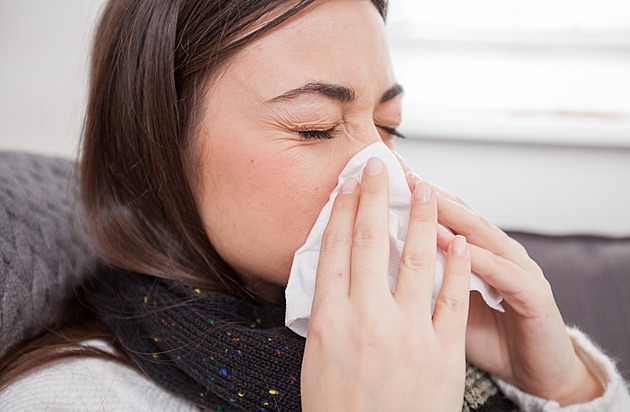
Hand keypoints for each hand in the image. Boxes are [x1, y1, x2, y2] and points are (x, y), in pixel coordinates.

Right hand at [301, 158, 470, 410]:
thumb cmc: (339, 411)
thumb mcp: (316, 359)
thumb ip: (326, 314)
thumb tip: (333, 275)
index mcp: (329, 320)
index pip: (335, 250)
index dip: (342, 211)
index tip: (349, 185)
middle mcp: (366, 319)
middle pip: (369, 244)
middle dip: (375, 199)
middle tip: (379, 168)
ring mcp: (406, 334)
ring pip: (414, 261)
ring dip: (420, 219)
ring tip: (424, 189)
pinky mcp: (441, 353)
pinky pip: (451, 299)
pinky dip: (456, 267)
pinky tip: (458, 241)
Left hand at [395, 157, 603, 405]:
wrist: (538, 377)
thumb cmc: (488, 339)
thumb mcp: (446, 307)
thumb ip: (424, 282)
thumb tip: (380, 265)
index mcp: (479, 255)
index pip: (446, 218)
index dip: (418, 198)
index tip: (389, 179)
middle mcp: (500, 255)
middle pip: (462, 217)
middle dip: (431, 193)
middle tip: (403, 173)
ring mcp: (521, 272)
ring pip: (483, 236)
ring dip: (453, 215)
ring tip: (424, 196)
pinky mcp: (535, 297)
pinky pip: (504, 274)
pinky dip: (480, 259)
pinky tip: (458, 247)